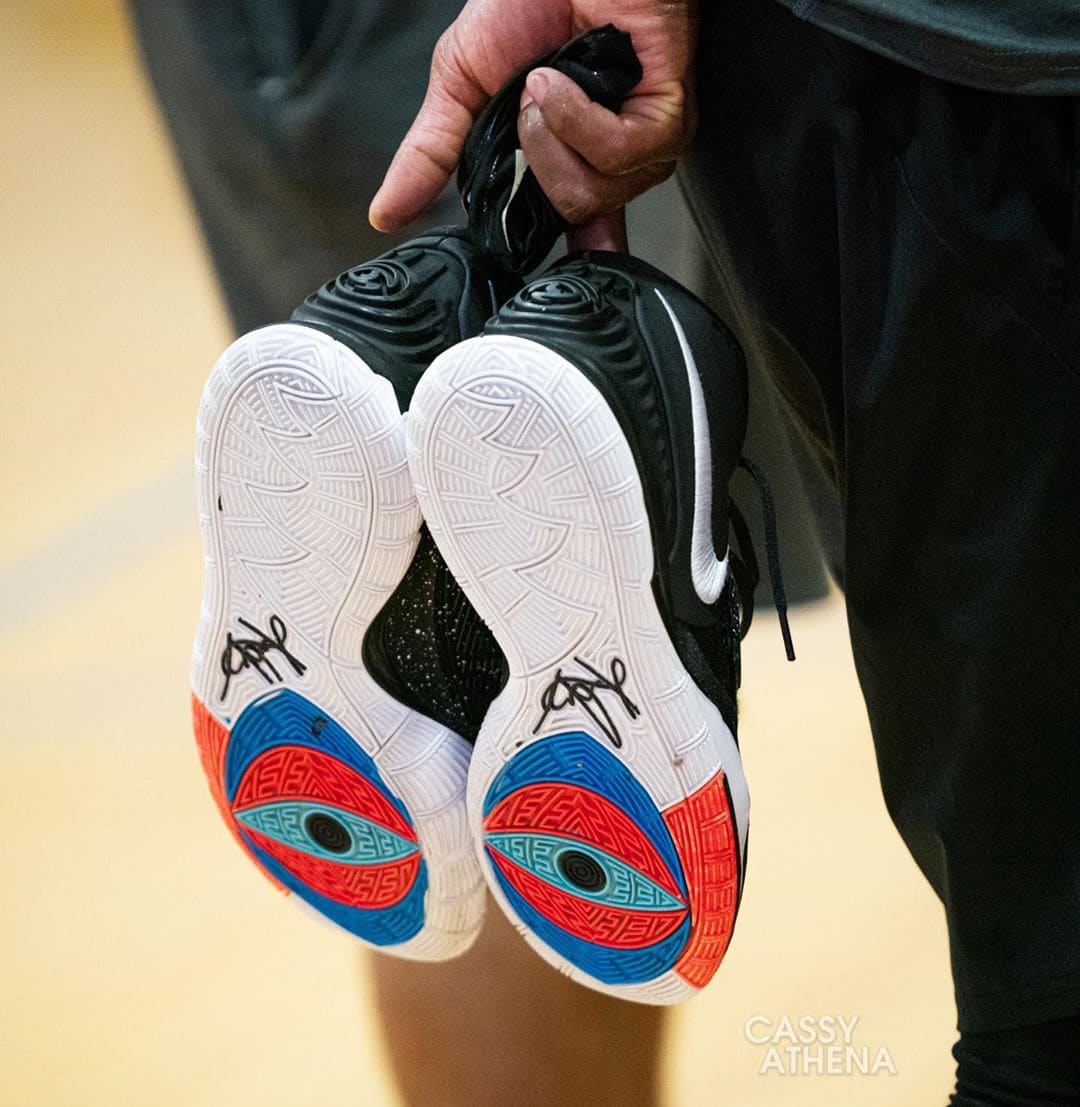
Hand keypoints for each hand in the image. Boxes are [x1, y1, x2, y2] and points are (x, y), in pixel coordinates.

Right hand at [369, 0, 696, 244]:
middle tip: (525, 103)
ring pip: (593, 192)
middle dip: (535, 160)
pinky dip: (579, 117)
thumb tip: (385, 211)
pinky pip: (618, 153)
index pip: (581, 235)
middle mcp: (611, 164)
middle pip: (572, 214)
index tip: (551, 282)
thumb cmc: (526, 0)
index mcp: (569, 162)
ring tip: (547, 81)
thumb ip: (429, 154)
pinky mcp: (667, 119)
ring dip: (553, 133)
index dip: (571, 260)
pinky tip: (564, 80)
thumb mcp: (458, 86)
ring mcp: (644, 147)